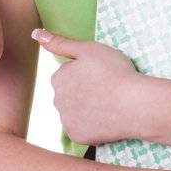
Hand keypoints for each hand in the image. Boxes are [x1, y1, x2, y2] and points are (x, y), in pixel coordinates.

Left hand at [33, 28, 146, 145]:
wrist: (135, 104)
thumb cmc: (115, 72)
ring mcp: (66, 120)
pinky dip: (91, 126)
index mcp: (58, 78)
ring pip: (74, 112)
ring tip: (107, 104)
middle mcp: (56, 100)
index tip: (100, 74)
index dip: (84, 73)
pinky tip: (105, 119)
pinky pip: (81, 129)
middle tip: (105, 89)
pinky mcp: (77, 136)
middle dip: (82, 92)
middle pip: (68, 95)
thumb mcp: (89, 49)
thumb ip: (60, 43)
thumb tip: (36, 34)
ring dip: (85, 109)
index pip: (66, 75)